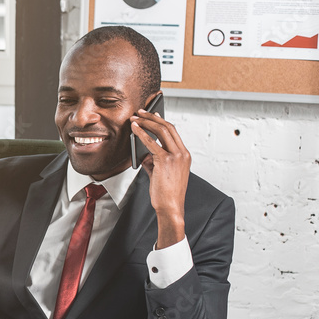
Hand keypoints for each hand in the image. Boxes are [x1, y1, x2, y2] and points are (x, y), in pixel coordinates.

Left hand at [130, 108, 189, 248]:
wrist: (170, 206)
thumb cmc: (165, 193)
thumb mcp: (160, 173)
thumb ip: (153, 161)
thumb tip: (143, 153)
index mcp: (184, 155)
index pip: (173, 132)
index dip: (161, 121)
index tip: (152, 115)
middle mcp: (182, 153)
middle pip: (168, 127)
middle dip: (152, 117)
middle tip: (140, 112)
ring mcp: (176, 156)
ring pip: (161, 131)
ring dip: (146, 122)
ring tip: (134, 118)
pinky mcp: (165, 161)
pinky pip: (151, 143)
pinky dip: (141, 134)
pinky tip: (134, 129)